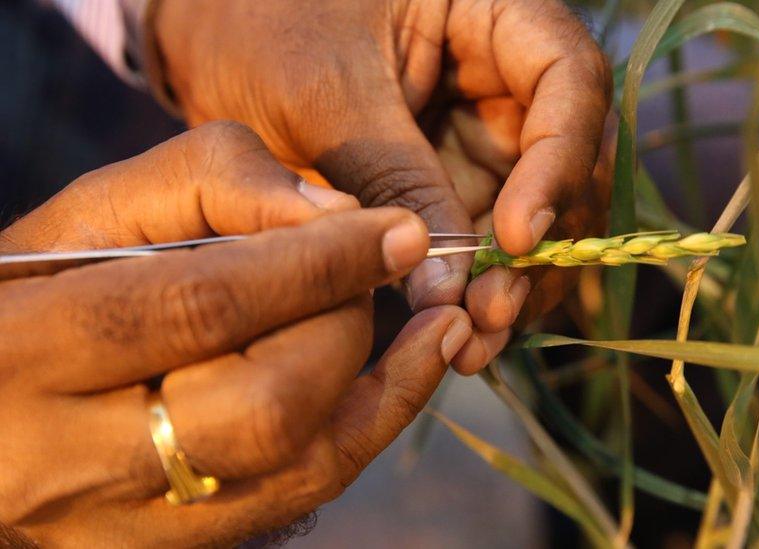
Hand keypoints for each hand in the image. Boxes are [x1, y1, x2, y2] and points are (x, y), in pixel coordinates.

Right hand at [0, 123, 472, 545]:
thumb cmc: (42, 286)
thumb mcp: (98, 209)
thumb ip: (210, 182)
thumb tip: (333, 213)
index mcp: (26, 353)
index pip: (203, 306)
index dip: (318, 265)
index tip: (397, 230)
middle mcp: (70, 463)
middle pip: (263, 405)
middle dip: (345, 326)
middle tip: (379, 271)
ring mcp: (124, 525)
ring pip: (294, 471)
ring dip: (386, 389)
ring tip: (439, 326)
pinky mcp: (168, 548)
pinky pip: (295, 499)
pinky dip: (366, 431)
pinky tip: (407, 375)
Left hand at [154, 0, 611, 372]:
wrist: (209, 45)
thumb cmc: (262, 26)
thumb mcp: (324, 93)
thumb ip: (392, 178)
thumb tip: (449, 290)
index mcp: (493, 16)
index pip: (570, 80)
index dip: (561, 160)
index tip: (517, 235)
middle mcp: (504, 83)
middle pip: (566, 166)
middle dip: (539, 248)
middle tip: (490, 314)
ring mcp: (483, 143)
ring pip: (536, 222)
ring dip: (514, 286)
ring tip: (472, 342)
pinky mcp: (453, 193)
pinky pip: (483, 249)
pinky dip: (475, 293)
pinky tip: (453, 336)